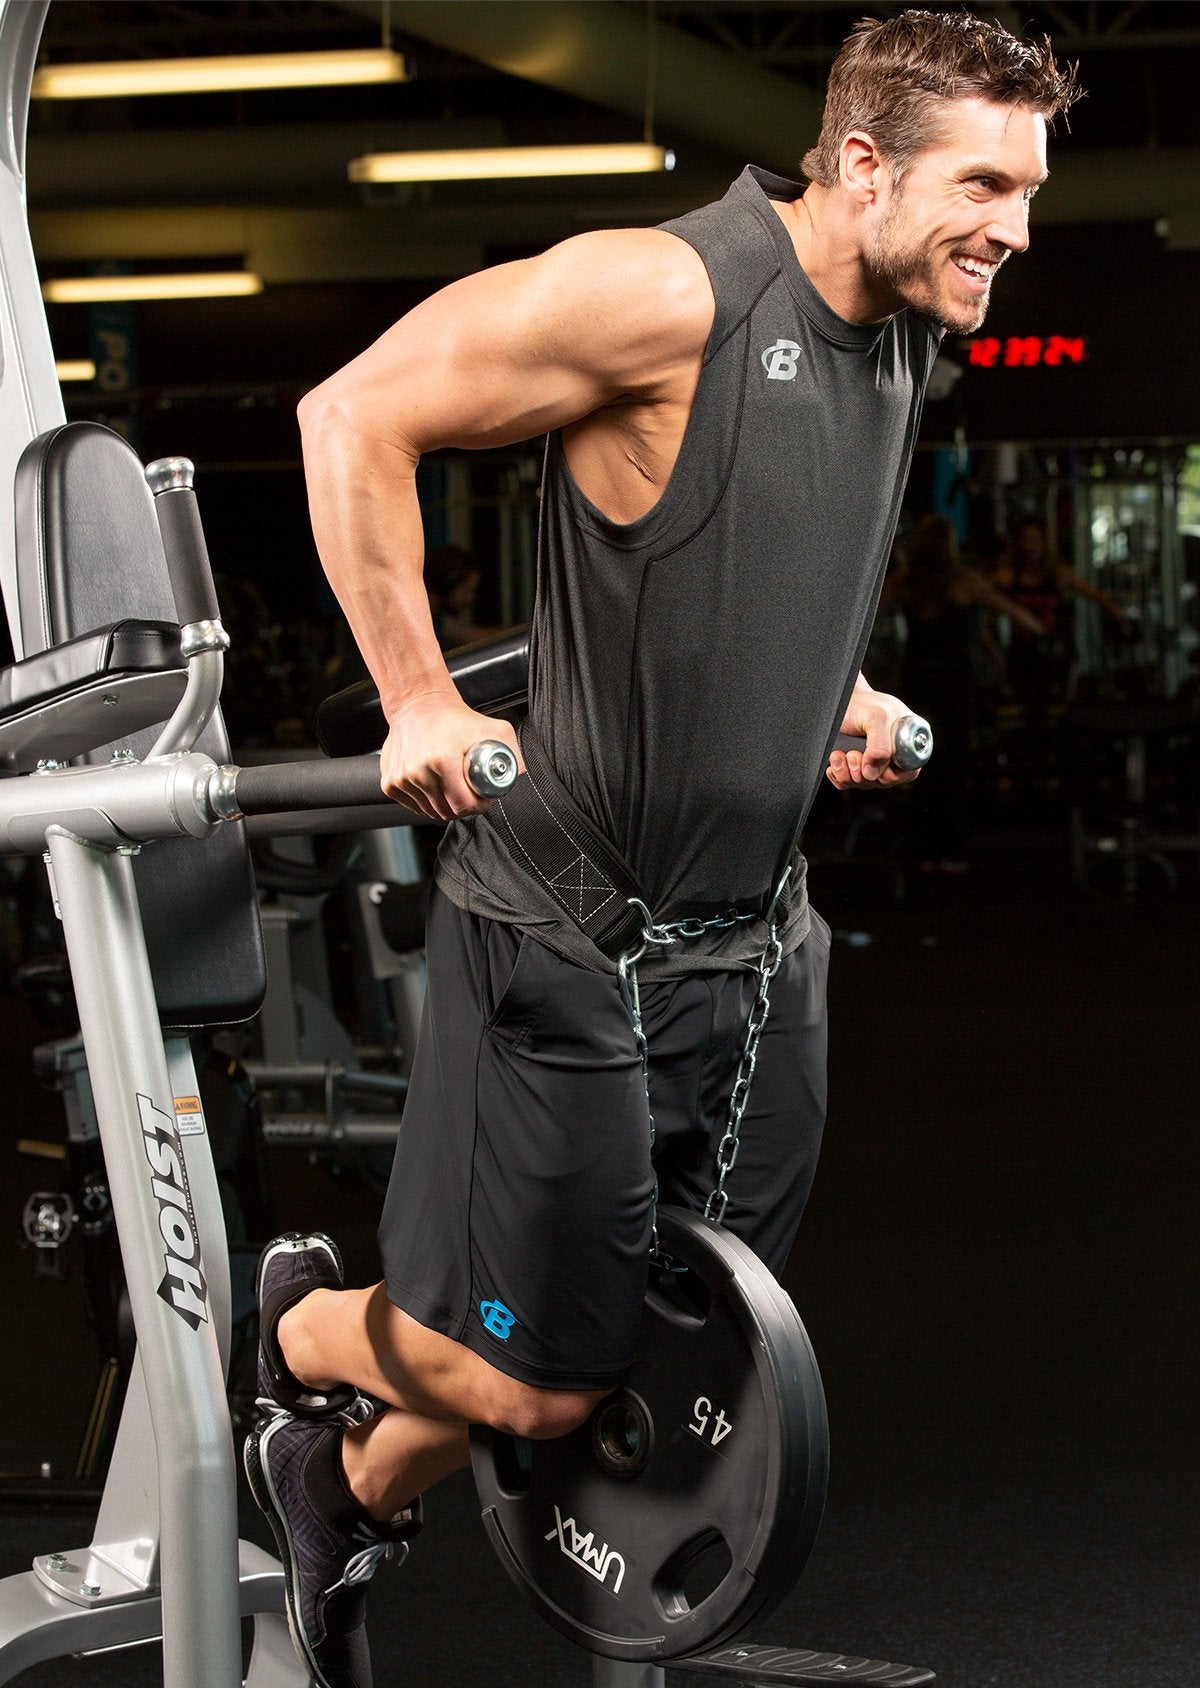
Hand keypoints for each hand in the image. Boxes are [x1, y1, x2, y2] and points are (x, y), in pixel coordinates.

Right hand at [380, 691, 522, 820]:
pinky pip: (413, 806)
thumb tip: (518, 774)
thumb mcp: (492, 728)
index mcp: (442, 761)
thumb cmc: (454, 718)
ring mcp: (401, 779)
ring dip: (443, 805)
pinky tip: (433, 784)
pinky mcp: (390, 782)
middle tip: (469, 793)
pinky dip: (425, 800)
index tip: (482, 798)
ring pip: (430, 811)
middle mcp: (418, 772)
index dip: (478, 806)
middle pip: (447, 812)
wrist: (418, 705)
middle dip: (462, 807)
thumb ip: (511, 752)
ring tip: (451, 785)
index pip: (464, 806)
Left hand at [825, 688, 922, 790]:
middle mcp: (895, 756)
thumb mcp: (876, 718)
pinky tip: (836, 759)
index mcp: (910, 743)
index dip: (890, 774)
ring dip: (848, 772)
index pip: (909, 773)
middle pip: (883, 782)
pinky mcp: (856, 768)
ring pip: (864, 784)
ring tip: (841, 753)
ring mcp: (876, 764)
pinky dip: (838, 774)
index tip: (872, 763)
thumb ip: (880, 747)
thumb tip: (873, 774)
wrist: (843, 701)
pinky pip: (848, 783)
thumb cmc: (864, 705)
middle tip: (853, 754)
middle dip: (863, 772)